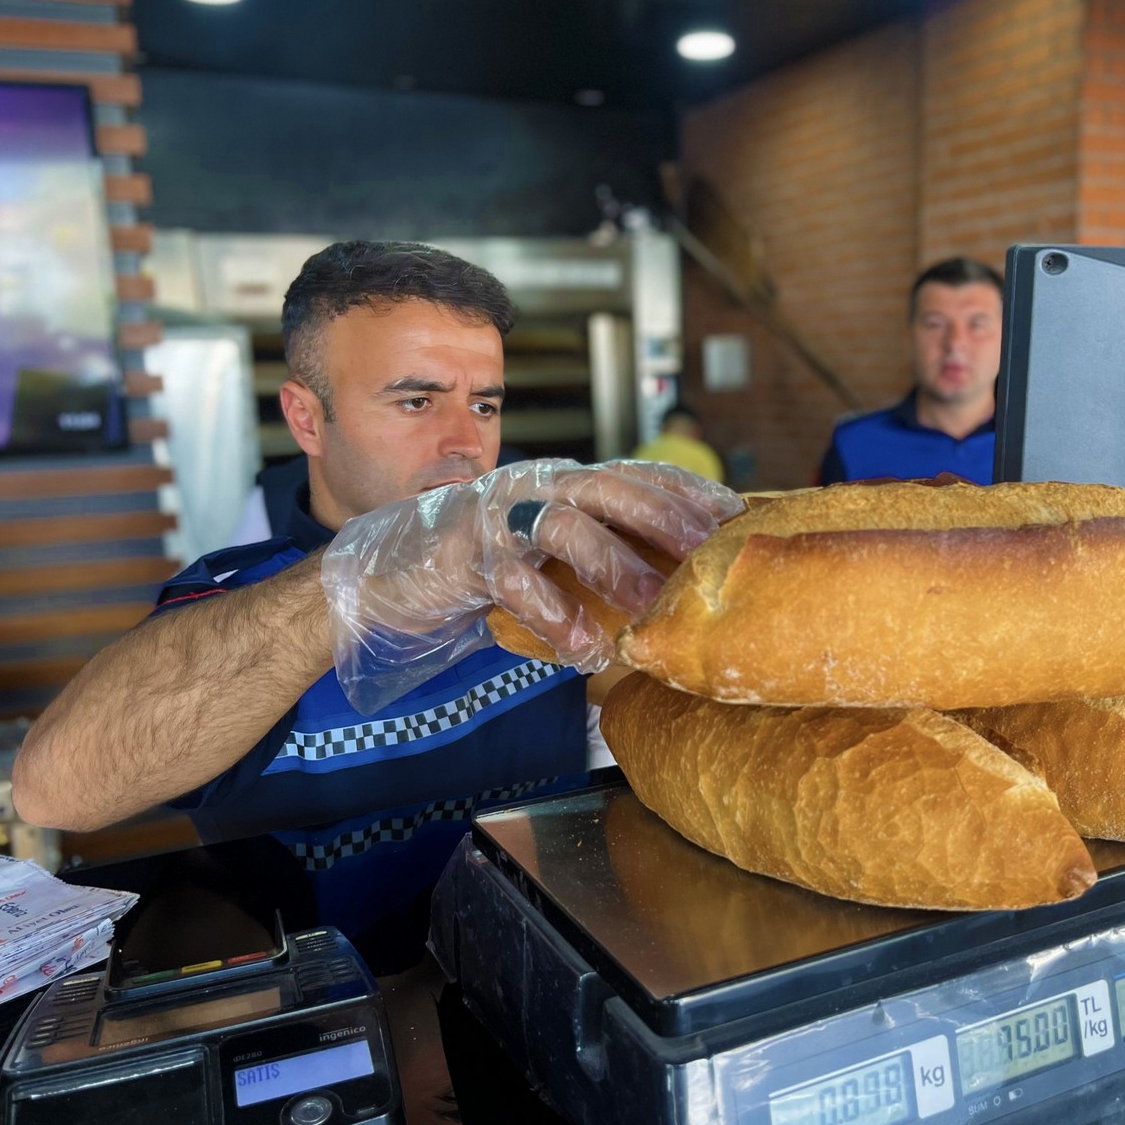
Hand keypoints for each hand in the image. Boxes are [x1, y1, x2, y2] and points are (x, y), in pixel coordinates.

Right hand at [323, 459, 742, 711]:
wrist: (388, 571)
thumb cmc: (484, 564)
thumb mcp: (548, 552)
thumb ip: (598, 555)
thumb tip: (675, 589)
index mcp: (565, 481)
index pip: (637, 472)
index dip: (687, 489)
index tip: (737, 512)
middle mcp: (537, 486)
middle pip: (612, 487)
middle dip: (664, 516)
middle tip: (708, 551)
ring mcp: (500, 514)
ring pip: (566, 525)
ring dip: (614, 564)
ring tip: (651, 606)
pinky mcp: (466, 552)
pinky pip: (515, 581)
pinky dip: (553, 617)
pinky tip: (583, 652)